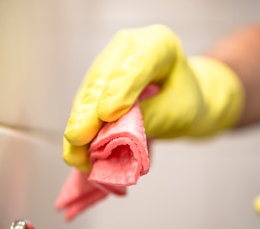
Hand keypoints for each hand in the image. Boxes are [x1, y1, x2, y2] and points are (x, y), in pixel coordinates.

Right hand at [63, 24, 243, 169]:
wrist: (179, 98)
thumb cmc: (184, 101)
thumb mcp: (179, 111)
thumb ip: (152, 116)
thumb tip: (118, 130)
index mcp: (157, 43)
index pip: (136, 64)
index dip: (119, 89)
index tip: (107, 114)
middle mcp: (126, 47)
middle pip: (102, 78)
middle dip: (88, 111)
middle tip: (78, 138)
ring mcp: (107, 64)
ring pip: (87, 93)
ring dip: (78, 125)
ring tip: (75, 153)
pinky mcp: (95, 84)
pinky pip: (83, 107)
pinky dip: (79, 130)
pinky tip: (75, 151)